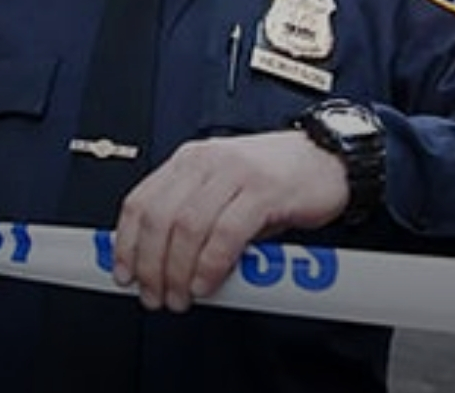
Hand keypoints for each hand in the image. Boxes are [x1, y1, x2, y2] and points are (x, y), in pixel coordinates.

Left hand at [111, 130, 346, 312]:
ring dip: (177, 270)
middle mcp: (208, 162)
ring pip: (188, 227)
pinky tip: (207, 282)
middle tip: (154, 294)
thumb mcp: (226, 193)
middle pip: (160, 217)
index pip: (140, 201)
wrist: (331, 158)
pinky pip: (226, 232)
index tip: (123, 273)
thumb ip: (198, 220)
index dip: (126, 243)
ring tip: (180, 296)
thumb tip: (165, 263)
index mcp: (191, 161)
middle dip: (150, 265)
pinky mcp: (264, 191)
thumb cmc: (279, 178)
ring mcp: (235, 173)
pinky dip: (211, 264)